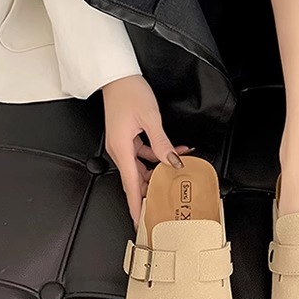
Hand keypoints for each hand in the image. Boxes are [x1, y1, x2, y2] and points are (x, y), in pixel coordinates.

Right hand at [102, 75, 191, 226]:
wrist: (117, 75)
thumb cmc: (128, 93)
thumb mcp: (150, 118)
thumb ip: (162, 143)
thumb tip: (172, 161)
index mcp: (121, 149)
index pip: (130, 186)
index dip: (136, 206)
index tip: (141, 222)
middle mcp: (120, 150)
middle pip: (137, 179)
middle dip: (153, 190)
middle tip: (168, 202)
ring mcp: (123, 144)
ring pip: (143, 166)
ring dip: (161, 169)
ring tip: (182, 169)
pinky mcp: (128, 137)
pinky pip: (144, 153)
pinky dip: (159, 153)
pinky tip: (177, 150)